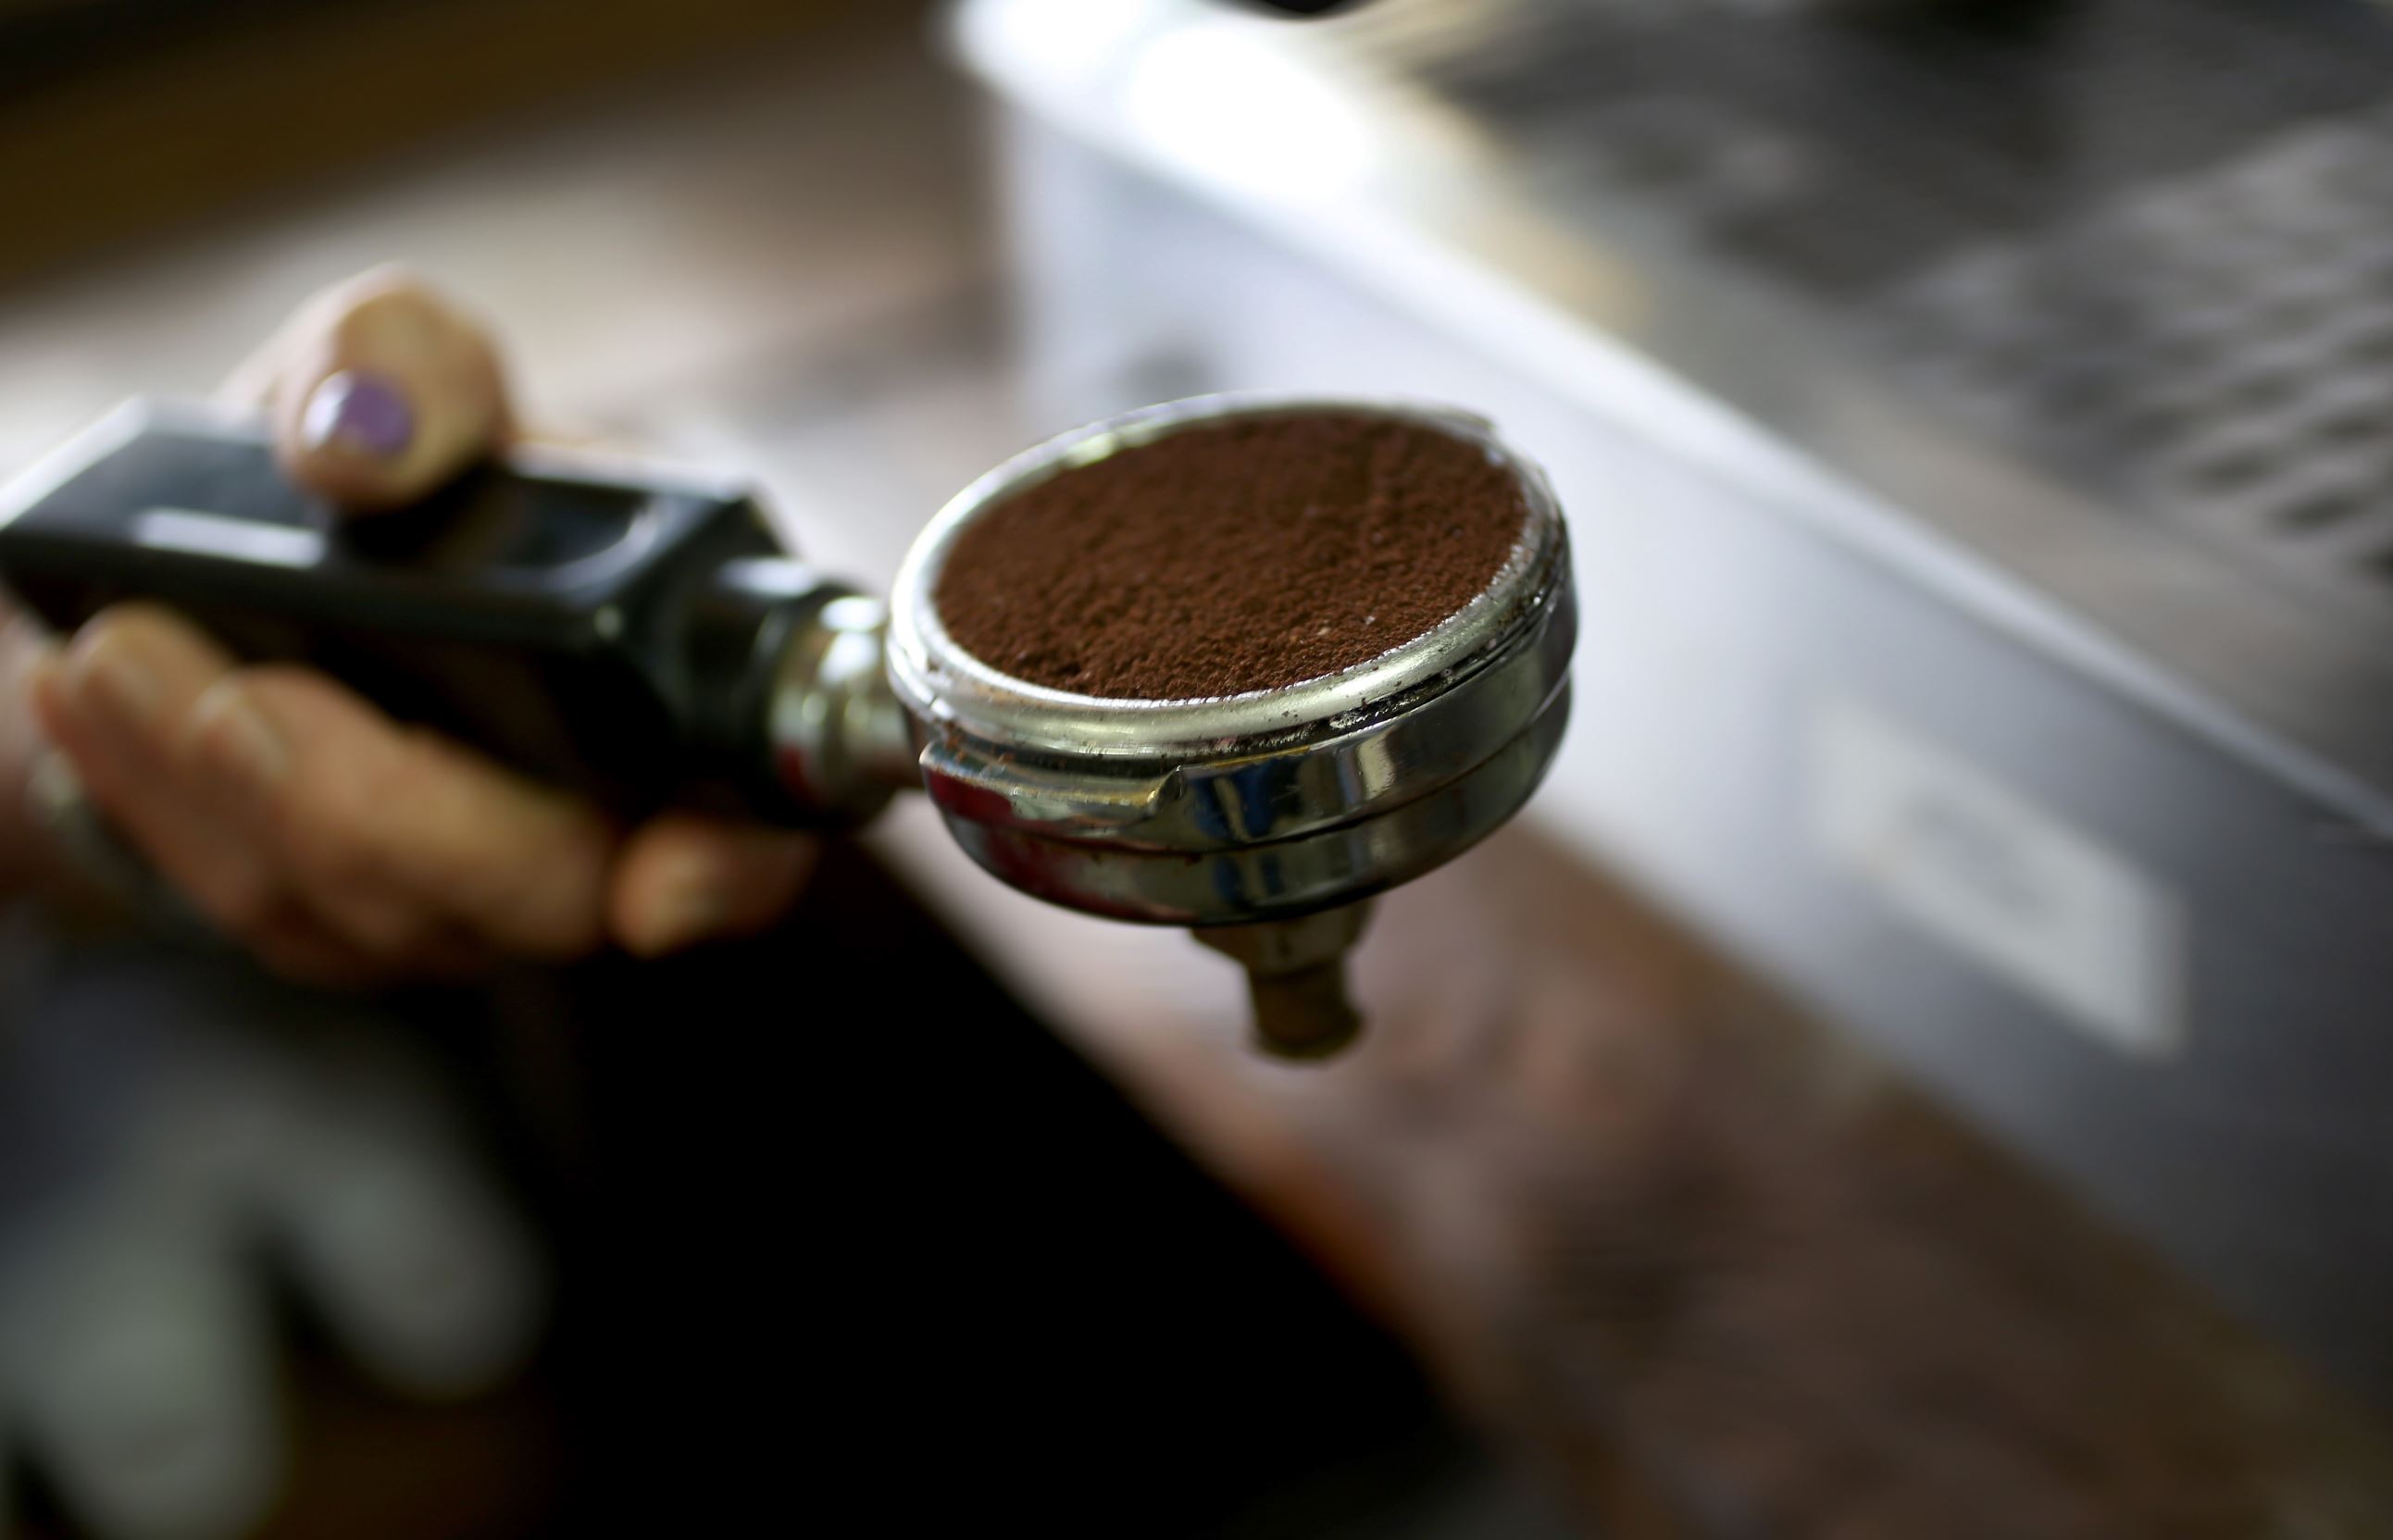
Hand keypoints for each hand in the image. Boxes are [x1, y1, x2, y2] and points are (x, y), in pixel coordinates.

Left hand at [23, 268, 814, 983]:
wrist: (247, 555)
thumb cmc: (382, 466)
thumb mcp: (399, 366)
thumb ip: (409, 368)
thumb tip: (362, 446)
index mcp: (676, 674)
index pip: (760, 815)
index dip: (729, 866)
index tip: (654, 888)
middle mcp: (606, 811)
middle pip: (545, 893)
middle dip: (384, 813)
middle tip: (239, 695)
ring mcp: (483, 887)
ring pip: (387, 916)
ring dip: (236, 801)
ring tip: (112, 660)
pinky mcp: (362, 922)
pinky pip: (273, 915)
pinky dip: (172, 816)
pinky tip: (89, 710)